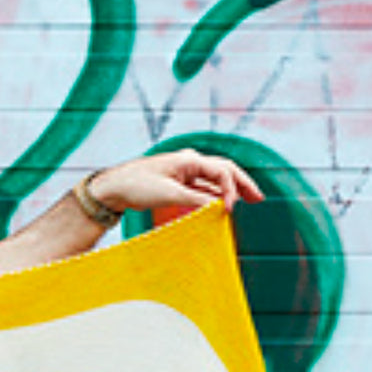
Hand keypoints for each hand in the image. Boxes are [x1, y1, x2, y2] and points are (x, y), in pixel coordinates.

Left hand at [87, 149, 263, 213]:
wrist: (112, 188)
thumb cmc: (136, 186)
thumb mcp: (169, 194)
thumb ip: (196, 200)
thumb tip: (218, 206)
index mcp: (189, 160)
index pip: (222, 172)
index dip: (231, 191)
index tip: (229, 210)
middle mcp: (189, 162)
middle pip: (223, 171)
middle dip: (242, 184)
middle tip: (258, 198)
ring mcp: (183, 172)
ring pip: (214, 180)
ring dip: (229, 191)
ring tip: (245, 202)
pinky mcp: (176, 183)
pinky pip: (201, 188)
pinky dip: (213, 196)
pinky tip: (220, 206)